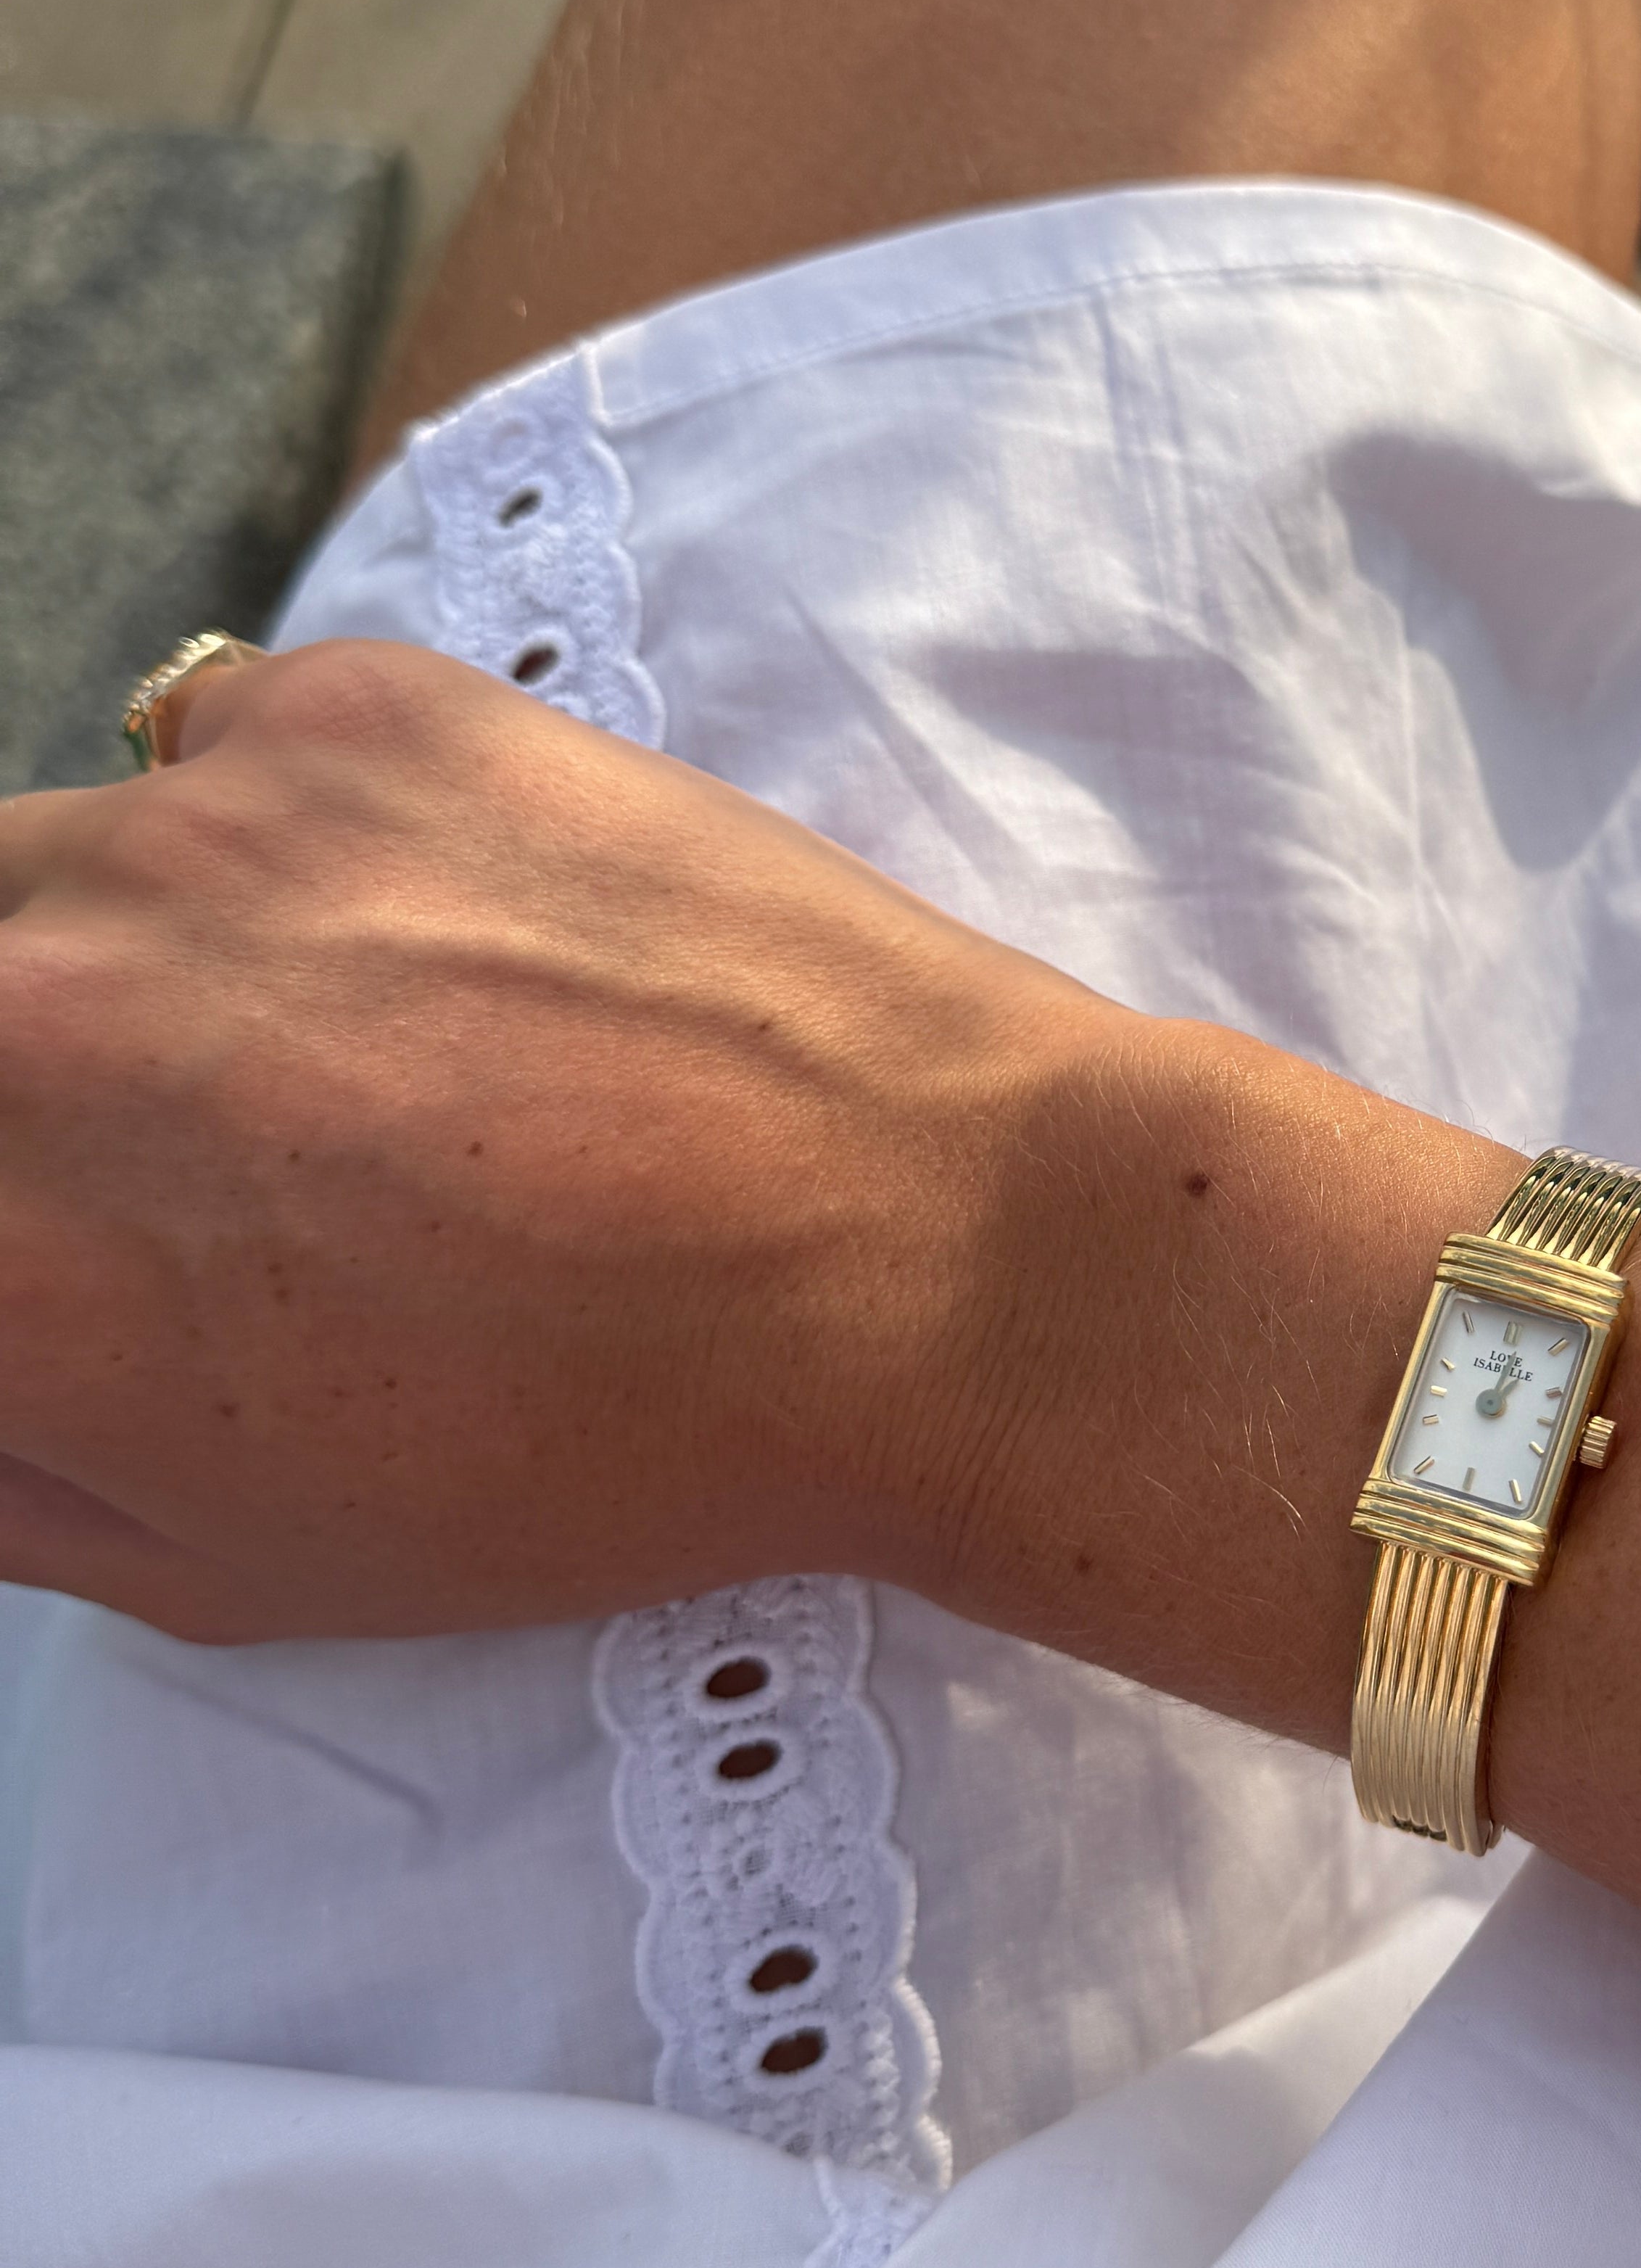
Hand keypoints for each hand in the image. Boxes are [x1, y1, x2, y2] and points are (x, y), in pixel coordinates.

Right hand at [0, 639, 1123, 1641]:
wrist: (923, 1258)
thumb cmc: (604, 1452)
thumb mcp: (240, 1555)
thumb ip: (12, 1455)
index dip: (14, 1230)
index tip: (77, 1234)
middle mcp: (23, 1023)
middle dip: (26, 1092)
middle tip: (200, 1155)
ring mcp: (186, 838)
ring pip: (33, 868)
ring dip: (124, 955)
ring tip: (335, 1053)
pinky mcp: (349, 712)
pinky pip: (213, 750)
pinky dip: (284, 839)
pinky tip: (447, 942)